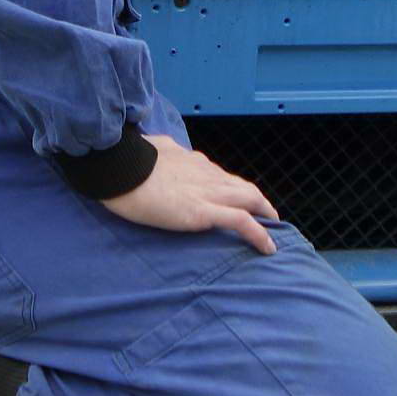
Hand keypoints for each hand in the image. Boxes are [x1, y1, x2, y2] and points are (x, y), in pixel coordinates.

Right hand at [99, 134, 278, 253]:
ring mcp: (209, 192)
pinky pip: (242, 222)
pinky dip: (260, 235)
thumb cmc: (130, 160)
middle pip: (245, 187)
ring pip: (251, 200)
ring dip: (265, 215)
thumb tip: (163, 147)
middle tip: (267, 217)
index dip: (235, 188)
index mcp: (194, 162)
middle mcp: (208, 175)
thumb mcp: (155, 148)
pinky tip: (268, 248)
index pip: (223, 176)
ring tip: (273, 232)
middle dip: (259, 202)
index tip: (240, 198)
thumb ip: (165, 151)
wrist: (122, 168)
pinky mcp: (204, 212)